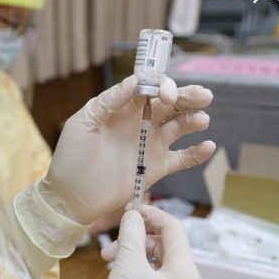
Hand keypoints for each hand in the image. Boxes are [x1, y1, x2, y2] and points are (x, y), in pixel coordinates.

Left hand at [38, 75, 214, 224]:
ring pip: (181, 126)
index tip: (165, 93)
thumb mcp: (83, 123)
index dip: (162, 86)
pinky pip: (183, 159)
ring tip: (201, 120)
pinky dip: (197, 153)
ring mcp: (151, 144)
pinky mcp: (157, 168)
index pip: (150, 89)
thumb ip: (108, 101)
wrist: (70, 197)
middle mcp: (141, 122)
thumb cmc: (71, 157)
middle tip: (203, 96)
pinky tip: (208, 146)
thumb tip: (134, 82)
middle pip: (171, 104)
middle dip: (189, 97)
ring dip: (194, 120)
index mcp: (124, 108)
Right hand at [98, 206, 212, 278]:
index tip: (129, 211)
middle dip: (135, 247)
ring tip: (107, 278)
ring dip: (134, 267)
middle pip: (166, 251)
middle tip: (106, 253)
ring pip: (162, 272)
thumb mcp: (125, 272)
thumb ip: (130, 237)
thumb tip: (133, 215)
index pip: (174, 229)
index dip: (150, 215)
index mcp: (190, 275)